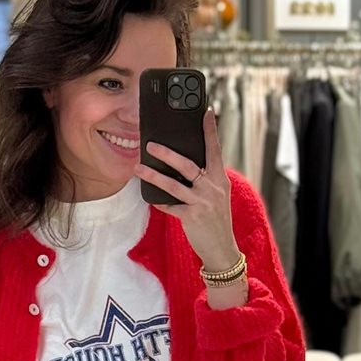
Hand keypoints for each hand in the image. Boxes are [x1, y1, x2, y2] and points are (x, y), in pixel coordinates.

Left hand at [136, 108, 239, 272]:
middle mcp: (212, 188)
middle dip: (167, 153)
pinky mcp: (192, 217)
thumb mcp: (217, 196)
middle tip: (150, 145)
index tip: (206, 112)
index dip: (210, 131)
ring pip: (173, 184)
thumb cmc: (216, 220)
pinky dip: (159, 201)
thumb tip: (183, 164)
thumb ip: (205, 180)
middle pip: (187, 164)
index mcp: (219, 179)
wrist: (222, 249)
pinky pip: (169, 205)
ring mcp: (202, 202)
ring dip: (153, 175)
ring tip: (138, 168)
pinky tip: (150, 197)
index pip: (215, 150)